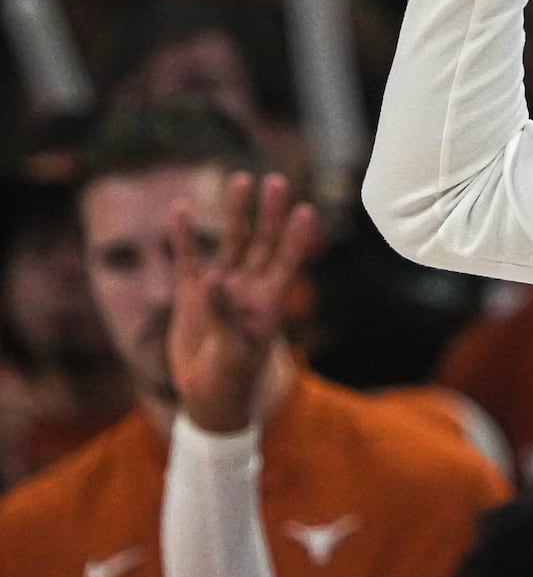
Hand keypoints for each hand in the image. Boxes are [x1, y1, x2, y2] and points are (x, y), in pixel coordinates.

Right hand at [167, 172, 318, 432]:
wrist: (208, 397)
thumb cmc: (231, 380)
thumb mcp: (232, 351)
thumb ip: (224, 314)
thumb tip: (215, 278)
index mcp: (270, 303)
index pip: (288, 263)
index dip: (297, 239)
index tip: (307, 211)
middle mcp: (250, 288)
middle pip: (263, 243)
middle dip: (269, 214)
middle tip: (276, 181)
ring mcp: (222, 287)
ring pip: (232, 242)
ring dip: (236, 213)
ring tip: (240, 180)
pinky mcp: (192, 293)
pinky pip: (189, 258)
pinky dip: (185, 235)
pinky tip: (181, 209)